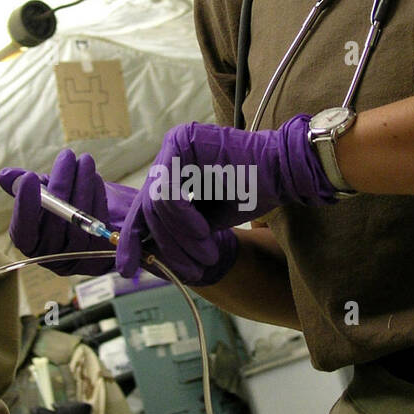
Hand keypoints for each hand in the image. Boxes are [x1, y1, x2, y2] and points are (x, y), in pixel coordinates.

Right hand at [0, 150, 136, 277]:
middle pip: (55, 223)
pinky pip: (97, 221)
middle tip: (66, 155)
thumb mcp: (38, 194)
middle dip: (61, 185)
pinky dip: (97, 196)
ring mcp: (76, 255)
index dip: (25, 204)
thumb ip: (21, 186)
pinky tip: (94, 177)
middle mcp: (50, 254)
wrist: (86, 220)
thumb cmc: (56, 205)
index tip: (30, 175)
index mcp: (29, 242)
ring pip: (79, 222)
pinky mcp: (99, 248)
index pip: (24, 229)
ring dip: (83, 186)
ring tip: (85, 160)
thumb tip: (5, 175)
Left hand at [115, 115, 332, 281]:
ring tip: (206, 253)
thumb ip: (177, 230)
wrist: (284, 172)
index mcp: (171, 169)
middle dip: (166, 245)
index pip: (144, 208)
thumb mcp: (206, 221)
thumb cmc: (250, 193)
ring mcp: (173, 145)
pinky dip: (184, 220)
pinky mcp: (183, 143)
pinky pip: (170, 193)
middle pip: (147, 208)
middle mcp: (168, 153)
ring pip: (156, 204)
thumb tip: (147, 254)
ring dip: (181, 237)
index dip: (133, 240)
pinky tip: (205, 232)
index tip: (129, 270)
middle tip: (190, 270)